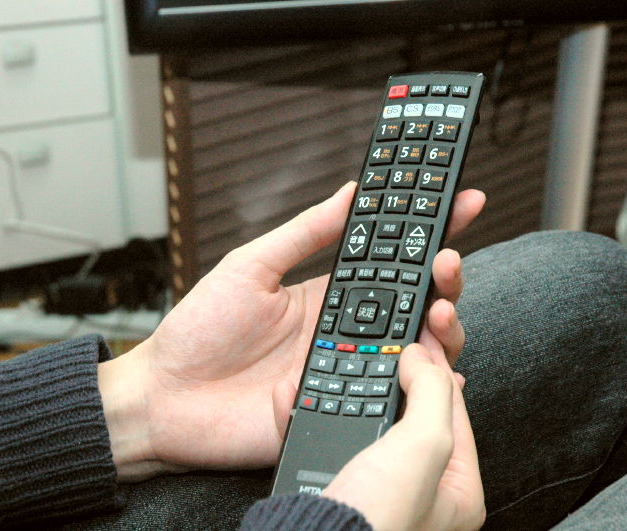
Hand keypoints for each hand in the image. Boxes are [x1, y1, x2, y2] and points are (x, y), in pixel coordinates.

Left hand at [98, 181, 484, 480]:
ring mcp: (350, 373)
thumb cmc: (199, 331)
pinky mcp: (341, 410)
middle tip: (448, 263)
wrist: (163, 400)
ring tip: (439, 311)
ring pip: (417, 352)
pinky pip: (393, 401)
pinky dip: (423, 390)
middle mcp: (350, 333)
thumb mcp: (250, 266)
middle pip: (417, 306)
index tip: (463, 204)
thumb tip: (349, 192)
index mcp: (332, 295)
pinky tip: (441, 374)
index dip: (430, 231)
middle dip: (446, 280)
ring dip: (441, 330)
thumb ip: (304, 233)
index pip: (393, 260)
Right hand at [322, 343, 485, 530]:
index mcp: (457, 489)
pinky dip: (312, 412)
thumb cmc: (376, 521)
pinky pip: (326, 439)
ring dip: (351, 388)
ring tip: (345, 360)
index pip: (453, 409)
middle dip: (396, 375)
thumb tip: (421, 359)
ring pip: (366, 423)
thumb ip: (431, 392)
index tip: (422, 334)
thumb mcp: (424, 444)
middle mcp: (421, 494)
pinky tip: (301, 394)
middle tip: (389, 344)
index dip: (437, 366)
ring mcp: (377, 492)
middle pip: (411, 414)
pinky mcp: (336, 489)